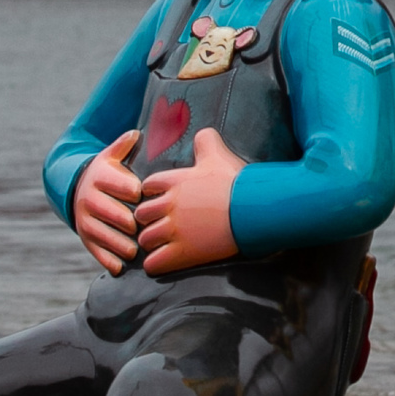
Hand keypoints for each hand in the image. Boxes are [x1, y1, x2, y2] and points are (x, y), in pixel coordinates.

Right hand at [73, 130, 143, 271]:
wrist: (79, 189)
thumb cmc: (107, 174)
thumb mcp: (112, 156)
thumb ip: (124, 145)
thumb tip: (136, 133)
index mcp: (100, 177)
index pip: (121, 186)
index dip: (135, 192)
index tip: (146, 197)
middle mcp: (89, 198)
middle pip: (112, 213)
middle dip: (128, 222)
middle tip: (144, 230)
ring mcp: (85, 219)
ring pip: (102, 234)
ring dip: (119, 244)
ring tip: (135, 250)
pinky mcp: (84, 236)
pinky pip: (94, 250)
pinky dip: (107, 260)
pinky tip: (120, 267)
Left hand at [138, 127, 247, 272]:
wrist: (253, 209)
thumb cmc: (236, 182)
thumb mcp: (219, 155)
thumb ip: (206, 141)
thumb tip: (203, 132)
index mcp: (174, 181)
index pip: (147, 187)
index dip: (151, 193)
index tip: (159, 199)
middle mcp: (169, 205)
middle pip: (141, 214)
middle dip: (147, 220)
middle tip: (158, 224)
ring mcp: (174, 230)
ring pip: (145, 239)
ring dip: (150, 242)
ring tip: (159, 244)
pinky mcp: (183, 253)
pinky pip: (154, 262)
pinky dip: (155, 263)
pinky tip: (162, 261)